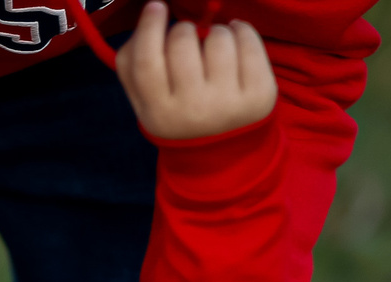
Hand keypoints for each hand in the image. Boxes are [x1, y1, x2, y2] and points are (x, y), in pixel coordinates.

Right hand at [116, 2, 275, 141]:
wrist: (223, 157)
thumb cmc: (179, 115)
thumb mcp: (146, 103)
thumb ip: (131, 66)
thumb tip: (146, 22)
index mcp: (159, 112)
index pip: (147, 60)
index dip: (149, 26)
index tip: (156, 7)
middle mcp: (194, 110)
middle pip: (182, 42)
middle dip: (184, 30)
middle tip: (188, 39)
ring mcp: (229, 103)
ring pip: (218, 37)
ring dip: (215, 31)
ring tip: (214, 45)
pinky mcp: (259, 95)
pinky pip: (249, 42)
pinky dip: (241, 30)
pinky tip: (235, 38)